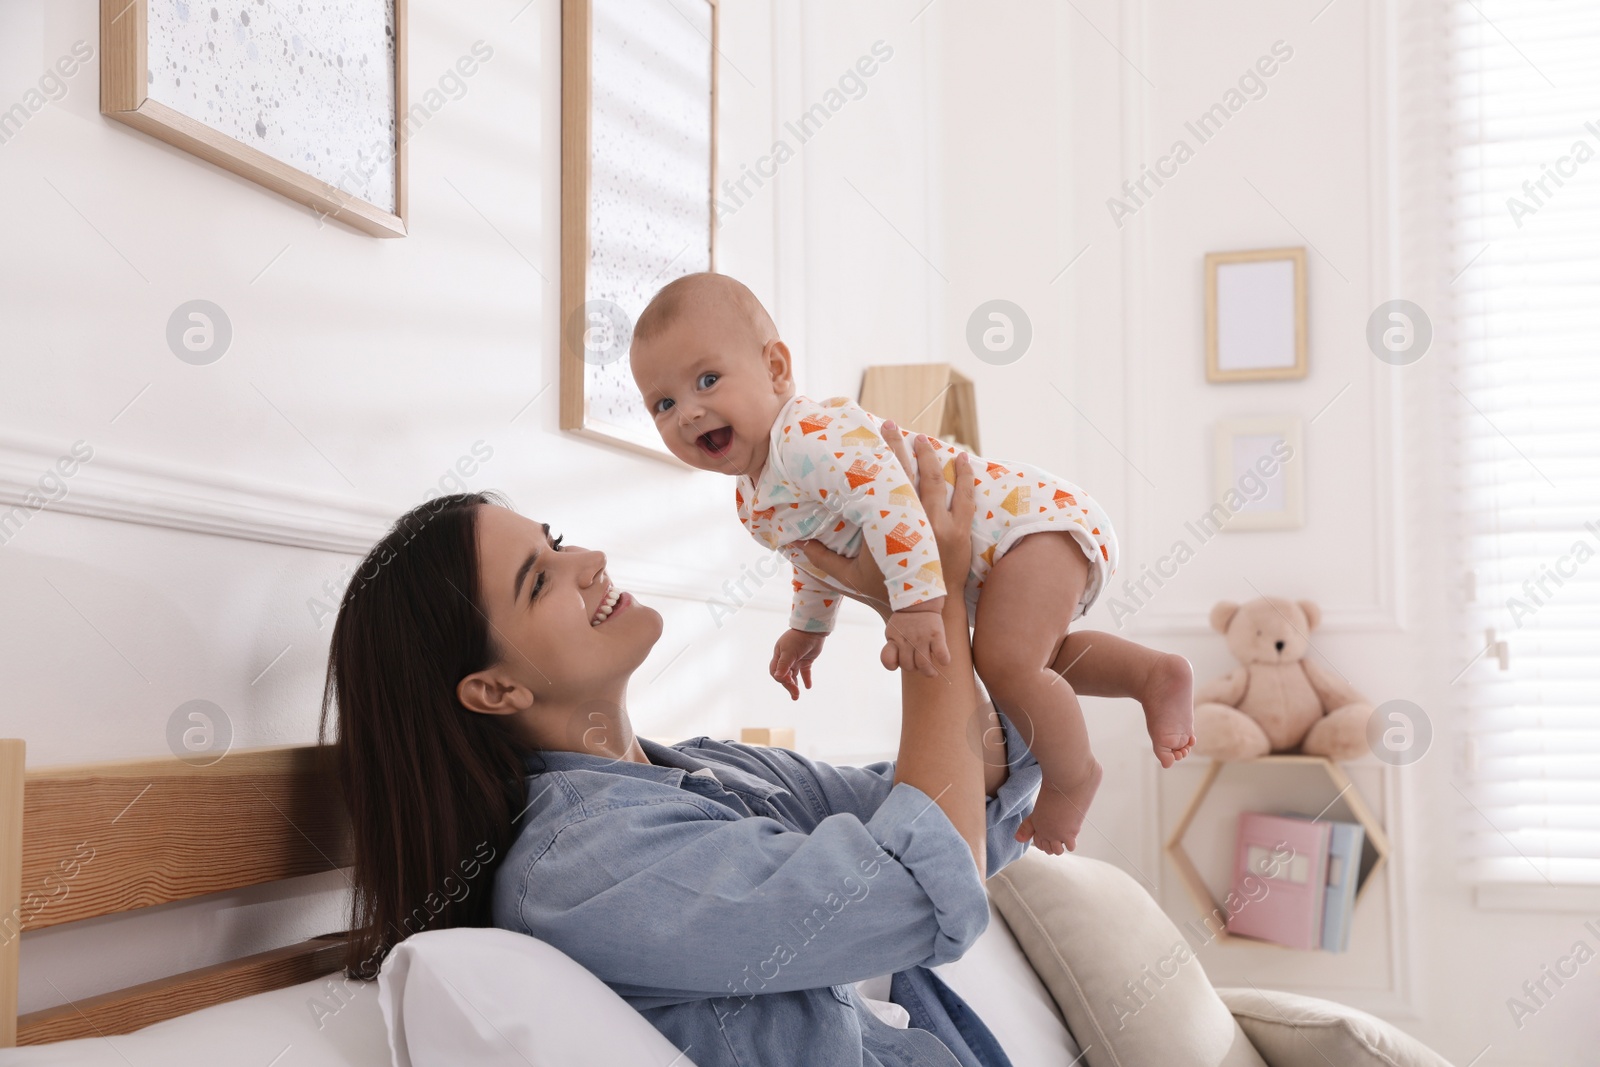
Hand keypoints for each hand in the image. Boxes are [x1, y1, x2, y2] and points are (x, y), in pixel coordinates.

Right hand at [770, 628, 826, 699]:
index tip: (789, 681)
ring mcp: (796, 660)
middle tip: (796, 695)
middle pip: (785, 676)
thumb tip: (777, 677)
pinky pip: (805, 672)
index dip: (781, 679)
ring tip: (797, 696)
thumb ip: (784, 665)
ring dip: (795, 685)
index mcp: (779, 656)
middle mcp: (786, 659)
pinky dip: (806, 679)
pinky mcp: (806, 660)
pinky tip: (808, 687)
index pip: (775, 672)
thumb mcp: (789, 652)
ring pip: (794, 676)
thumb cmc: (798, 639)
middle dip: (789, 686)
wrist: (813, 629)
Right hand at [797, 421, 975, 620]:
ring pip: (940, 480)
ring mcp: (943, 525)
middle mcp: (918, 519)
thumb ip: (823, 559)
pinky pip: (965, 498)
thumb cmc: (886, 595)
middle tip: (891, 425)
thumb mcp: (850, 578)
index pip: (886, 479)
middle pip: (912, 471)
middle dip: (901, 445)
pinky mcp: (960, 533)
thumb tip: (794, 545)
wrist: (924, 615)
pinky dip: (965, 477)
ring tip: (925, 438)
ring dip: (932, 456)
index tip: (874, 434)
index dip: (882, 454)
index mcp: (891, 524)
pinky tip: (962, 459)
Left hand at [883, 602, 951, 675]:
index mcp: (895, 639)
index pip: (888, 659)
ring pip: (924, 664)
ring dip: (929, 672)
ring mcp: (922, 638)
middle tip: (919, 665)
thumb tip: (896, 665)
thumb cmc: (906, 622)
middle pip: (909, 666)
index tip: (898, 663)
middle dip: (914, 669)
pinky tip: (943, 661)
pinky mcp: (937, 635)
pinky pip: (941, 654)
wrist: (920, 603)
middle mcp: (907, 640)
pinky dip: (944, 661)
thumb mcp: (893, 632)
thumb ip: (892, 648)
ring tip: (932, 673)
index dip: (892, 665)